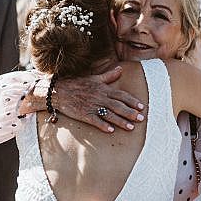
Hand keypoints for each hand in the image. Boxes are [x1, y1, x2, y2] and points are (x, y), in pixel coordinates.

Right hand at [26, 68, 145, 132]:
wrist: (58, 90)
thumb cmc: (77, 84)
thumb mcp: (94, 78)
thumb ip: (108, 76)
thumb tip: (120, 69)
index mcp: (103, 88)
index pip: (121, 95)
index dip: (132, 101)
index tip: (141, 107)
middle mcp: (99, 97)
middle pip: (118, 106)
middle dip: (130, 112)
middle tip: (141, 119)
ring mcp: (91, 106)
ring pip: (109, 114)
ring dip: (120, 121)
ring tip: (131, 127)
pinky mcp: (83, 114)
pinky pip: (95, 121)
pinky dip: (103, 125)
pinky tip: (111, 131)